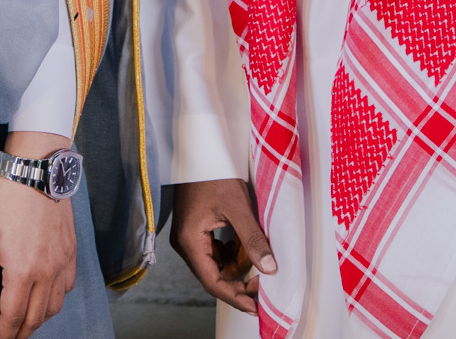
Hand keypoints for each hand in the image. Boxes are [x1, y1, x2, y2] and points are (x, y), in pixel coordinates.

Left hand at [0, 132, 77, 338]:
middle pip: (36, 317)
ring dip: (38, 319)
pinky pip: (67, 288)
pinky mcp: (71, 252)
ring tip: (23, 319)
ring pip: (54, 306)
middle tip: (8, 335)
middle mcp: (47, 272)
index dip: (4, 335)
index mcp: (23, 271)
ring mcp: (63, 262)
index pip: (14, 316)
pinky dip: (55, 299)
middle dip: (21, 332)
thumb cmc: (5, 199)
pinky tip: (44, 295)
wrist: (37, 169)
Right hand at [170, 179, 274, 314]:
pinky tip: (244, 240)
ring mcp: (189, 237)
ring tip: (257, 247)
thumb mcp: (238, 206)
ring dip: (239, 261)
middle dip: (241, 279)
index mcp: (190, 241)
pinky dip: (233, 250)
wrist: (201, 149)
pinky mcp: (196, 230)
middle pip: (215, 275)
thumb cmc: (214, 173)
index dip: (236, 297)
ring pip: (217, 264)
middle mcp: (185, 243)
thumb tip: (270, 269)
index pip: (213, 282)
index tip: (257, 306)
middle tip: (265, 279)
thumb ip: (253, 240)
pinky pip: (216, 251)